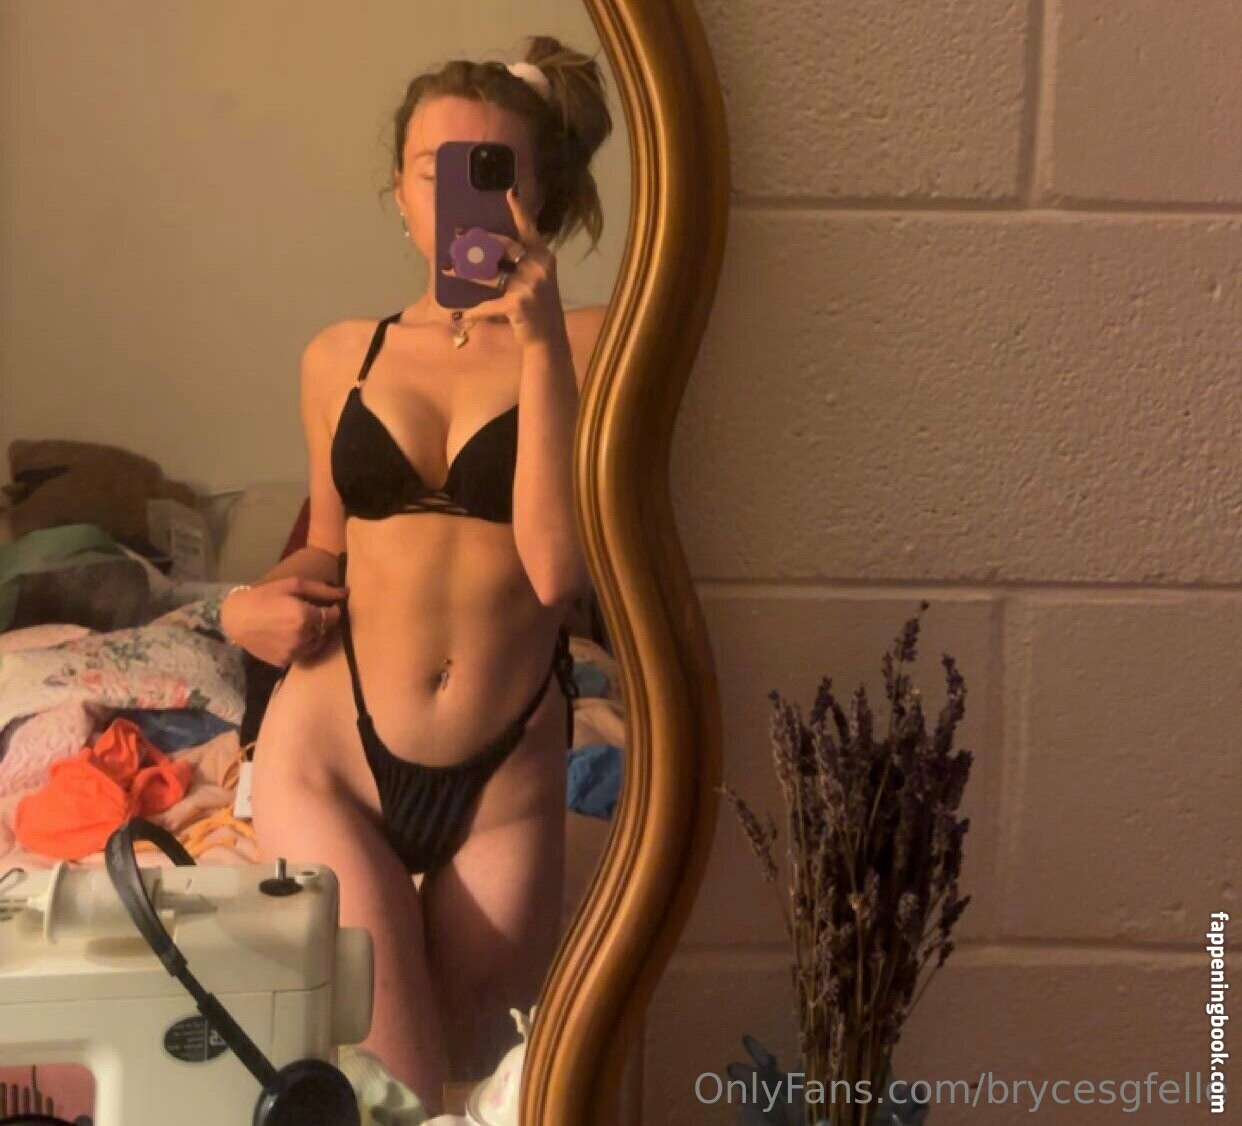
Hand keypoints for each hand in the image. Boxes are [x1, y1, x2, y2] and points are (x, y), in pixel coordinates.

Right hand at [220, 577, 348, 666]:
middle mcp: (303, 638)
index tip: (329, 606)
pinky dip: (302, 646)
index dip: (334, 610)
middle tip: (313, 614)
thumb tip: (346, 593)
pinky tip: (291, 635)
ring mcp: (293, 652)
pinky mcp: (284, 662)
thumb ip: (322, 590)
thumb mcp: (293, 585)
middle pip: (326, 631)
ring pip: (316, 645)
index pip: (334, 617)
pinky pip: (302, 654)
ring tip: (303, 625)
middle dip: (324, 623)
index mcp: (306, 617)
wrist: (236, 617)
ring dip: (315, 636)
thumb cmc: (265, 596)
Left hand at [439, 187, 568, 350]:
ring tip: (447, 268)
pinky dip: (473, 312)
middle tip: (457, 240)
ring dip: (464, 271)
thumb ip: (522, 262)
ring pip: (488, 273)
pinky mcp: (518, 304)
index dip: (517, 210)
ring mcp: (528, 285)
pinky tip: (461, 316)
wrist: (548, 339)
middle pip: (502, 246)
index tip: (507, 191)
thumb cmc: (538, 308)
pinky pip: (487, 305)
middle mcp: (538, 266)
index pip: (528, 229)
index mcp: (543, 256)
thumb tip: (490, 249)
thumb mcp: (537, 279)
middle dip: (476, 244)